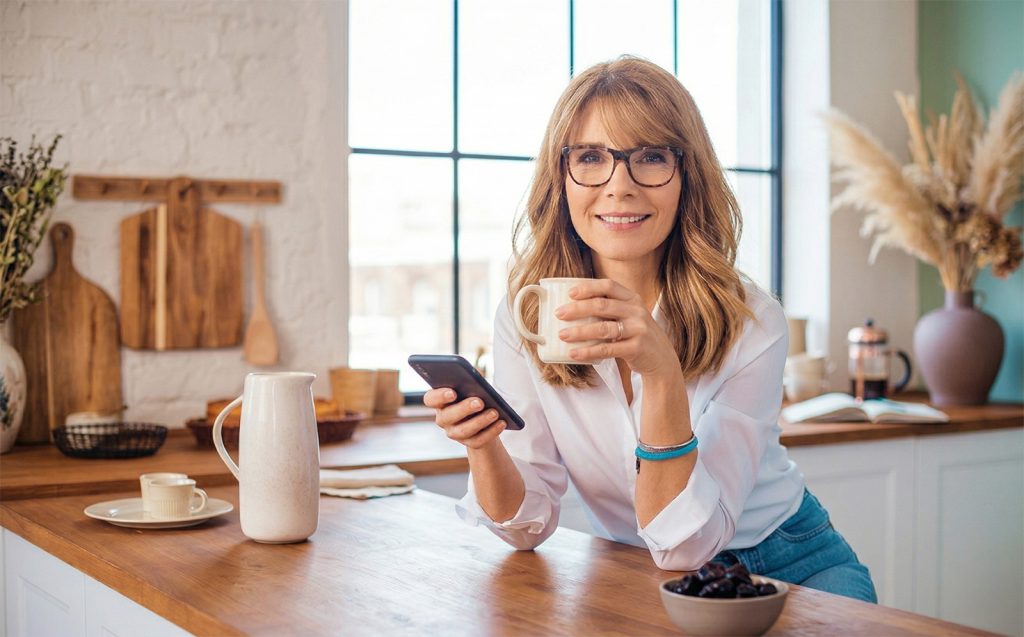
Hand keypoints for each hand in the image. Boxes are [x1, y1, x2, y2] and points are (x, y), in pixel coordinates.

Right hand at [423, 388, 506, 448]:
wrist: (483, 415)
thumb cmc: (474, 393)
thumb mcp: (471, 385)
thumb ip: (469, 381)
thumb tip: (476, 380)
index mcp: (439, 401)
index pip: (431, 399)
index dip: (439, 396)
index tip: (453, 392)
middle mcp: (443, 418)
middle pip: (448, 416)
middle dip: (464, 409)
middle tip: (479, 402)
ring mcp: (454, 432)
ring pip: (464, 431)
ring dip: (480, 421)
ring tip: (495, 412)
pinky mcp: (469, 442)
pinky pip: (478, 440)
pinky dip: (491, 432)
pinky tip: (502, 422)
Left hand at [554, 278, 680, 378]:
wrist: (661, 359)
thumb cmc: (636, 335)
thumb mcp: (629, 316)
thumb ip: (609, 309)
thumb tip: (572, 307)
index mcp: (632, 299)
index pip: (609, 286)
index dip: (588, 287)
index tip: (570, 293)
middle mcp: (636, 311)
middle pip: (602, 306)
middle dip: (578, 309)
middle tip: (559, 314)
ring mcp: (638, 329)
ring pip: (603, 328)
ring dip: (580, 332)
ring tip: (562, 335)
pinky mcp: (637, 348)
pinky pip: (607, 349)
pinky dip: (588, 351)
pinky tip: (574, 353)